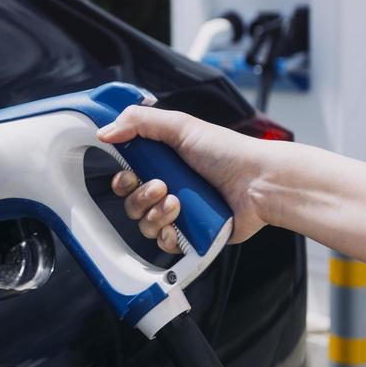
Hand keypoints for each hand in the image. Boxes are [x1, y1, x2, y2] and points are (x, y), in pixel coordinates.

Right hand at [97, 106, 275, 250]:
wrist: (260, 183)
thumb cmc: (228, 152)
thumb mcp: (181, 126)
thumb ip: (139, 122)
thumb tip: (105, 131)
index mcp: (164, 163)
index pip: (128, 176)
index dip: (122, 179)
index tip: (128, 174)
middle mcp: (169, 188)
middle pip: (131, 203)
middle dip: (139, 197)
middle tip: (160, 186)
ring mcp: (180, 214)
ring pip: (145, 224)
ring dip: (155, 213)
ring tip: (176, 203)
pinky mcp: (191, 236)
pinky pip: (163, 244)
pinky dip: (166, 235)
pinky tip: (179, 224)